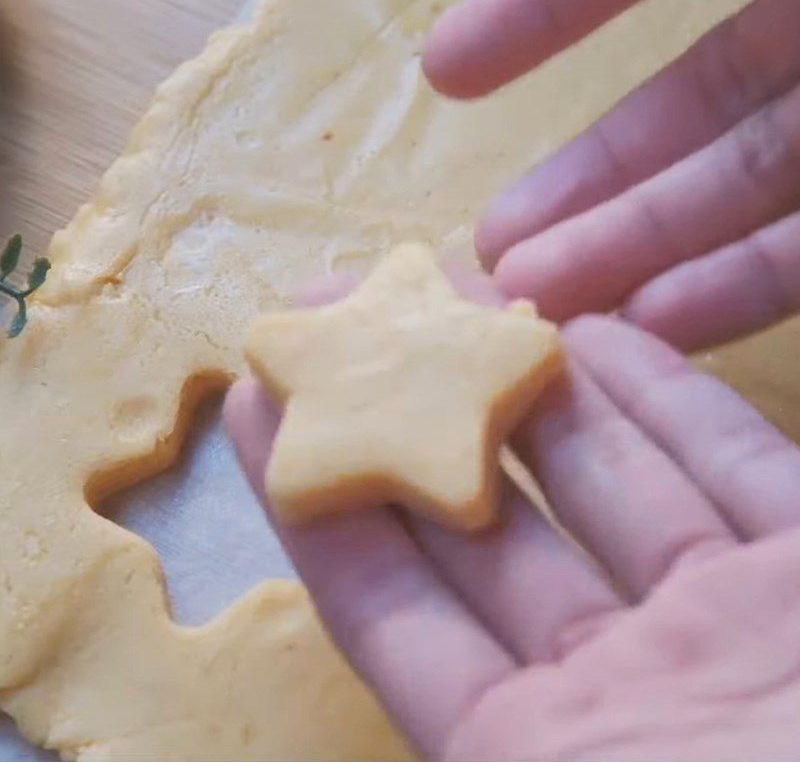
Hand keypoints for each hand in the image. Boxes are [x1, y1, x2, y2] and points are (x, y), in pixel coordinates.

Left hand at [225, 281, 799, 760]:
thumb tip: (426, 729)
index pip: (396, 616)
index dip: (321, 515)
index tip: (260, 417)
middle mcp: (630, 691)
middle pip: (487, 527)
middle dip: (410, 421)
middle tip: (341, 327)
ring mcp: (732, 629)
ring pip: (605, 482)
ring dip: (528, 392)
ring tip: (456, 303)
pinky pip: (737, 472)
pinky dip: (671, 405)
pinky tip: (602, 337)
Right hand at [424, 0, 799, 350]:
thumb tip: (455, 38)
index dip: (539, 17)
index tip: (446, 77)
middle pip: (687, 121)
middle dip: (584, 192)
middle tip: (497, 261)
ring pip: (743, 195)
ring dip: (639, 255)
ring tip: (542, 303)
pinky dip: (738, 286)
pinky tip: (655, 320)